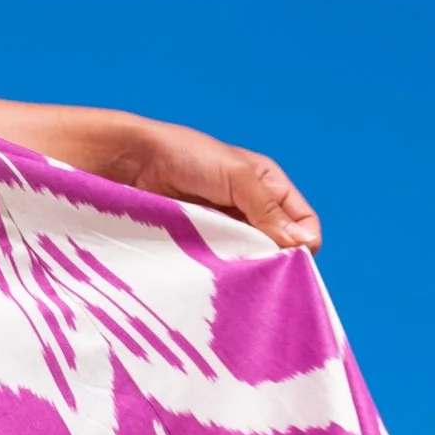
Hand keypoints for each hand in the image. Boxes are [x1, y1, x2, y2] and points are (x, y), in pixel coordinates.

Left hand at [54, 109, 321, 253]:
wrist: (130, 162)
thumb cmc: (185, 155)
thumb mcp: (237, 176)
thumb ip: (268, 209)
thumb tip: (301, 245)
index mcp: (268, 187)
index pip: (303, 224)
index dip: (303, 243)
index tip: (292, 260)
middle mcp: (250, 210)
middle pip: (279, 248)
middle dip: (277, 262)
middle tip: (263, 275)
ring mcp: (224, 230)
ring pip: (250, 261)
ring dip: (248, 271)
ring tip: (236, 278)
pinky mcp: (199, 246)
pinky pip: (222, 267)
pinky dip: (224, 274)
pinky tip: (218, 280)